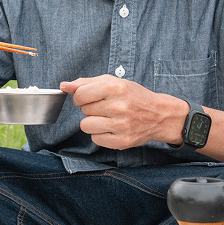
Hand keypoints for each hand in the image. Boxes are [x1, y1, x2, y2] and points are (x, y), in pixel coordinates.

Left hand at [60, 76, 186, 149]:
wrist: (160, 115)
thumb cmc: (134, 96)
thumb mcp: (113, 82)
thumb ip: (86, 83)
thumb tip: (64, 86)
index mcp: (115, 88)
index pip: (79, 95)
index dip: (82, 96)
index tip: (90, 97)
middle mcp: (118, 107)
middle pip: (83, 110)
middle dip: (91, 108)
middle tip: (107, 107)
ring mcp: (120, 126)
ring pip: (86, 126)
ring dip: (93, 122)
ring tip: (108, 118)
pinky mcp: (121, 142)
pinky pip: (95, 139)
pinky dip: (100, 134)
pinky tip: (112, 128)